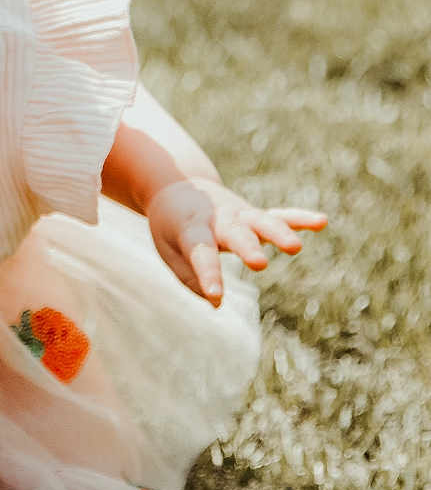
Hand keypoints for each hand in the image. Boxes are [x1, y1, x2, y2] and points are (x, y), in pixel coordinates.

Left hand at [144, 178, 326, 306]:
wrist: (180, 186)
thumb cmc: (172, 226)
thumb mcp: (168, 249)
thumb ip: (188, 276)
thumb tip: (215, 303)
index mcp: (190, 228)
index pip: (200, 253)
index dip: (208, 274)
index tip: (216, 297)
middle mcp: (218, 218)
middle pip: (234, 232)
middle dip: (247, 246)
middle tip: (259, 263)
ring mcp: (239, 214)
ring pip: (261, 221)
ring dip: (278, 232)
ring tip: (295, 247)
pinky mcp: (255, 215)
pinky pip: (279, 215)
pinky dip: (299, 218)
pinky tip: (322, 221)